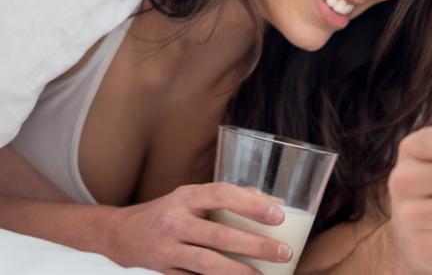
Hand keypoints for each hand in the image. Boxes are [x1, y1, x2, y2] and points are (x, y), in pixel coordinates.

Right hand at [105, 183, 290, 273]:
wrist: (120, 235)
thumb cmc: (169, 212)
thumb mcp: (193, 197)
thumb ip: (230, 198)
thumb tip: (275, 205)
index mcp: (185, 197)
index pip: (221, 194)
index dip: (251, 204)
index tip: (278, 216)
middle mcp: (174, 221)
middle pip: (219, 235)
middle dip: (255, 246)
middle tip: (283, 252)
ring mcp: (166, 249)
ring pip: (207, 263)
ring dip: (239, 272)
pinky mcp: (163, 272)